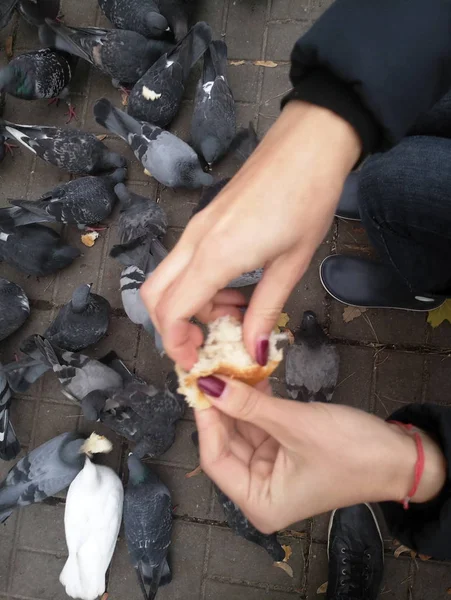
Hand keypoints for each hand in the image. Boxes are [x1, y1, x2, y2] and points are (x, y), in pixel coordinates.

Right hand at [141, 101, 361, 369]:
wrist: (310, 142)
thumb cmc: (308, 199)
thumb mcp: (292, 264)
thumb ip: (266, 311)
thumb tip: (253, 352)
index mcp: (215, 255)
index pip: (172, 311)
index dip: (177, 346)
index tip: (199, 363)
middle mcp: (195, 241)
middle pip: (156, 296)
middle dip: (172, 329)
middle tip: (207, 346)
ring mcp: (197, 227)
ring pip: (169, 279)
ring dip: (189, 307)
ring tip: (233, 317)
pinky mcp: (205, 220)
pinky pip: (186, 262)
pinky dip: (198, 286)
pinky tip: (233, 290)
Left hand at [195, 376, 446, 532]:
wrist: (400, 456)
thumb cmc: (351, 451)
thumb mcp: (295, 426)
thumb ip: (249, 406)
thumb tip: (209, 385)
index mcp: (260, 503)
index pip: (215, 459)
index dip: (206, 420)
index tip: (199, 384)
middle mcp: (261, 491)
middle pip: (227, 443)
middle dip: (222, 407)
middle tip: (211, 369)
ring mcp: (273, 471)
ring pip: (243, 430)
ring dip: (239, 400)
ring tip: (229, 367)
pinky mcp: (285, 452)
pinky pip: (261, 425)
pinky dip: (257, 404)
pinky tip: (250, 377)